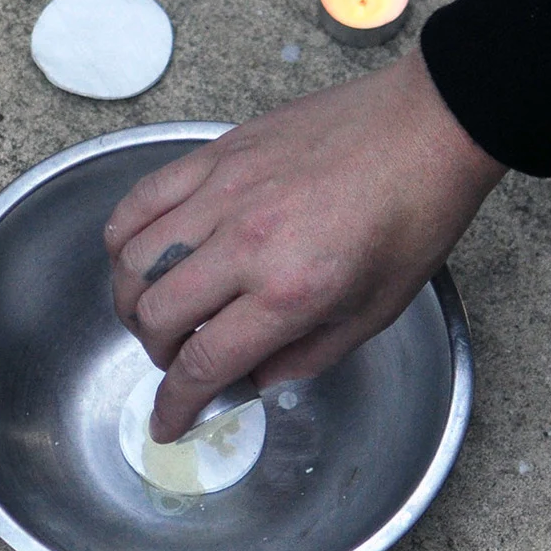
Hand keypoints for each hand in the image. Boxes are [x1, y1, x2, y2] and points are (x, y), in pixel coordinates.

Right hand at [104, 46, 506, 441]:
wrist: (426, 128)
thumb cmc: (413, 214)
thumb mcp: (374, 312)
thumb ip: (305, 357)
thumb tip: (252, 378)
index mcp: (291, 291)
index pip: (204, 362)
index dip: (175, 403)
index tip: (165, 422)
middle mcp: (246, 243)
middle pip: (156, 316)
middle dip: (157, 355)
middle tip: (178, 359)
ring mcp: (223, 192)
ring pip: (134, 260)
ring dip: (131, 300)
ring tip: (154, 310)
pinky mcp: (216, 154)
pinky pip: (141, 200)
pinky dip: (124, 236)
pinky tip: (137, 254)